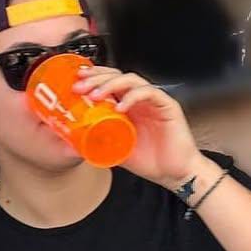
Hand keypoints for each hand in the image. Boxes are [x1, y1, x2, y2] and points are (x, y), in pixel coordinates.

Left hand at [73, 66, 200, 188]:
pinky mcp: (168, 106)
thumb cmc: (152, 162)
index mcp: (129, 107)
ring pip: (131, 80)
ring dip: (111, 84)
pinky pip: (149, 93)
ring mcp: (154, 102)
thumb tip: (74, 142)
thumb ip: (99, 142)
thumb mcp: (116, 150)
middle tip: (80, 86)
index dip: (92, 77)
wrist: (175, 174)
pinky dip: (133, 96)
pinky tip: (121, 106)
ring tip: (96, 95)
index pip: (109, 82)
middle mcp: (140, 101)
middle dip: (96, 78)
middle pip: (117, 76)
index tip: (76, 81)